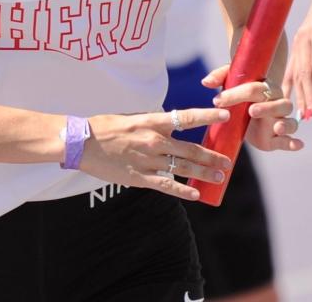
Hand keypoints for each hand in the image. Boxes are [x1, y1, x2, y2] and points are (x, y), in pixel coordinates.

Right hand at [80, 108, 232, 200]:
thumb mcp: (135, 117)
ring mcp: (148, 160)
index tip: (226, 117)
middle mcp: (154, 141)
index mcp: (153, 122)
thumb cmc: (107, 126)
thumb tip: (173, 122)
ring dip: (203, 172)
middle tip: (228, 161)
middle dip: (212, 156)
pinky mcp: (139, 177)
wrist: (82, 142)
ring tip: (220, 176)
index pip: (187, 118)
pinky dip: (182, 190)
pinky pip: (165, 185)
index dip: (208, 117)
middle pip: (191, 149)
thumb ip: (156, 121)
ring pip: (183, 167)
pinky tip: (196, 194)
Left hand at [203, 64, 302, 151]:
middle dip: (268, 107)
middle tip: (252, 111)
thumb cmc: (239, 94)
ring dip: (286, 124)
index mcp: (265, 87)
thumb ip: (219, 78)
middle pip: (280, 103)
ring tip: (277, 128)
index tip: (218, 100)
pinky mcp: (276, 139)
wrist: (247, 113)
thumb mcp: (229, 82)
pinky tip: (298, 145)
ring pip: (289, 121)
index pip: (253, 88)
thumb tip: (205, 82)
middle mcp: (277, 103)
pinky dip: (294, 143)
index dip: (236, 94)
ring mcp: (279, 121)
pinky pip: (289, 140)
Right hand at [283, 0, 311, 119]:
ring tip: (302, 115)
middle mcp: (304, 36)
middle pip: (304, 69)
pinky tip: (288, 99)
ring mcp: (298, 40)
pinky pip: (291, 65)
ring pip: (295, 70)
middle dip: (307, 94)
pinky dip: (289, 83)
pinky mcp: (297, 43)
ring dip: (298, 92)